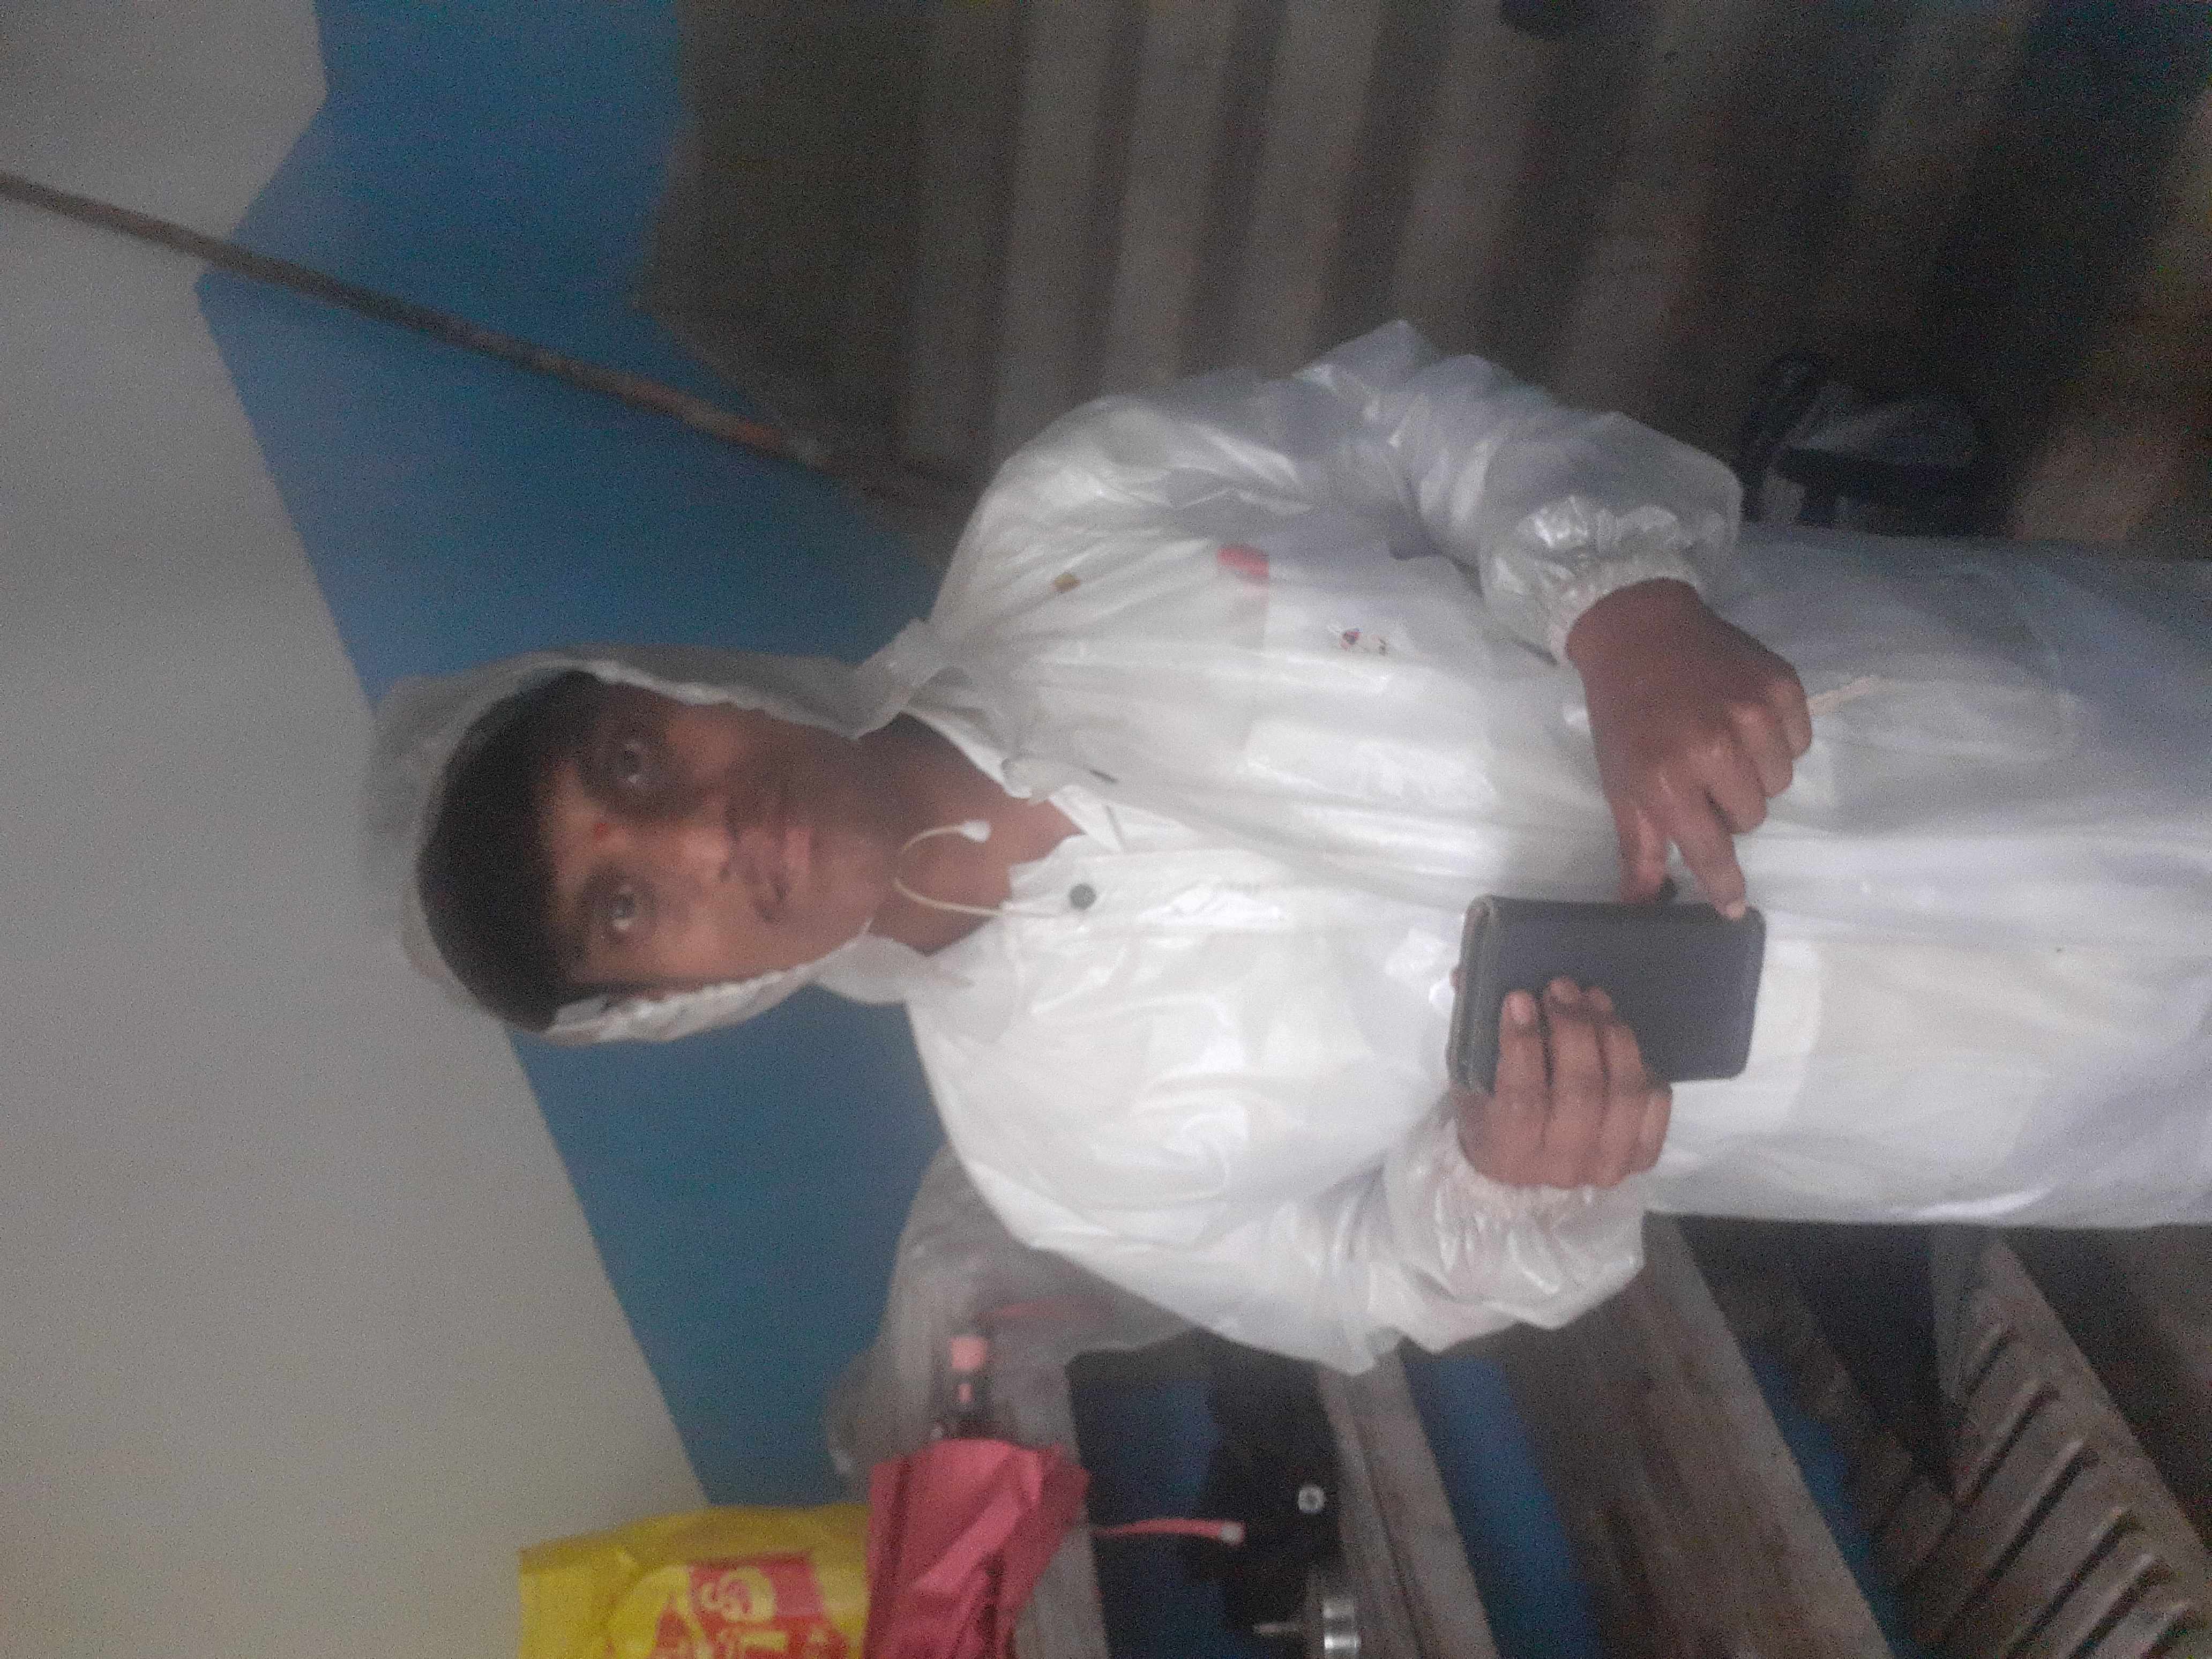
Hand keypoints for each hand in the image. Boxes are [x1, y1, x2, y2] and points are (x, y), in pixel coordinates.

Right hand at [1453, 981, 1669, 1188]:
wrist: (1524, 1166)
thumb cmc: (1491, 1113)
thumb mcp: (1470, 1079)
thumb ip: (1472, 1031)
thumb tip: (1465, 973)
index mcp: (1509, 1153)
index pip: (1523, 1099)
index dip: (1523, 1044)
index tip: (1519, 998)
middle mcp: (1562, 1167)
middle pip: (1581, 1092)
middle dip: (1574, 1029)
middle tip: (1560, 988)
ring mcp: (1607, 1165)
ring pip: (1624, 1093)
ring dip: (1611, 1035)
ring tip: (1593, 998)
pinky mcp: (1640, 1156)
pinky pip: (1655, 1101)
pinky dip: (1641, 1062)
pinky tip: (1616, 1035)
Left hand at [1564, 579, 1810, 917]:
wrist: (1640, 632)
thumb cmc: (1624, 715)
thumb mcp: (1620, 782)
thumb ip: (1639, 846)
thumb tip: (1643, 904)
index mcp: (1668, 777)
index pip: (1712, 850)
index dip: (1724, 883)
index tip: (1734, 906)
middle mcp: (1716, 748)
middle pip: (1751, 818)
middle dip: (1727, 807)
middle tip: (1701, 777)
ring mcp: (1754, 714)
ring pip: (1778, 783)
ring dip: (1753, 775)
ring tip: (1722, 745)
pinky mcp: (1782, 686)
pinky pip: (1799, 743)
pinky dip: (1777, 741)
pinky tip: (1744, 721)